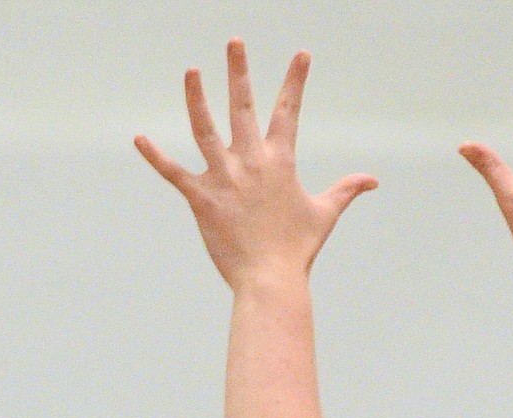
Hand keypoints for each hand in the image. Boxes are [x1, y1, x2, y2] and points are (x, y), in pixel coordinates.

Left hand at [135, 37, 376, 290]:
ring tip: (192, 70)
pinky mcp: (202, 199)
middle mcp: (250, 162)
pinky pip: (174, 173)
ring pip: (205, 129)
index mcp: (279, 162)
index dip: (295, 81)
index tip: (301, 54)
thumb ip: (346, 190)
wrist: (270, 281)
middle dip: (239, 71)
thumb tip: (373, 180)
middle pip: (241, 106)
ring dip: (196, 98)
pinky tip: (139, 138)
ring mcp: (224, 178)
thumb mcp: (324, 214)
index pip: (288, 111)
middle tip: (234, 41)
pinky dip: (155, 156)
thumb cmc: (297, 251)